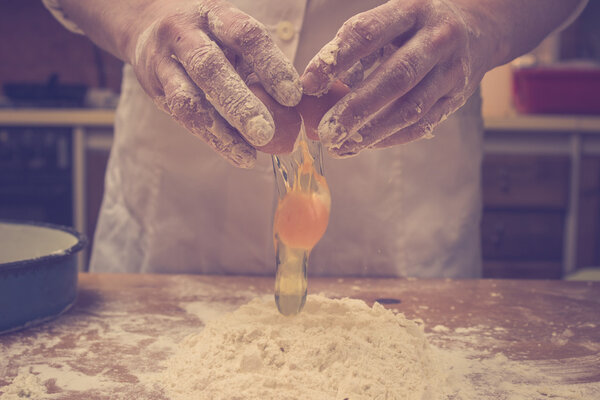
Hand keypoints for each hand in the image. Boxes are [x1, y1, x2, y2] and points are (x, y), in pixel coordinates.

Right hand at [64, 0, 301, 166]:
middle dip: (240, 103)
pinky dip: (212, 138)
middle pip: (210, 67)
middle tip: (265, 133)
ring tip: (249, 156)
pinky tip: (237, 154)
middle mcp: (184, 32)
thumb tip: (293, 107)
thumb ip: (259, 68)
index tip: (292, 96)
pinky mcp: (153, 87)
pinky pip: (182, 116)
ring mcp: (163, 60)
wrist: (148, 25)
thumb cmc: (209, 37)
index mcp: (215, 15)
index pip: (244, 35)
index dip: (270, 64)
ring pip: (188, 98)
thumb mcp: (233, 40)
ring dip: (220, 131)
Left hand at [300, 0, 495, 156]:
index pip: (368, 34)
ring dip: (372, 132)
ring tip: (340, 146)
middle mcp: (437, 39)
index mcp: (411, 10)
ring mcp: (452, 71)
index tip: (308, 84)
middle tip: (326, 131)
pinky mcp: (457, 98)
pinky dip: (389, 138)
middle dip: (356, 108)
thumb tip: (314, 89)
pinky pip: (421, 125)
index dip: (335, 59)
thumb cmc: (414, 28)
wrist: (477, 31)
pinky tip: (362, 145)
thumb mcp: (388, 22)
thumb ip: (354, 49)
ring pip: (411, 108)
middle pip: (396, 77)